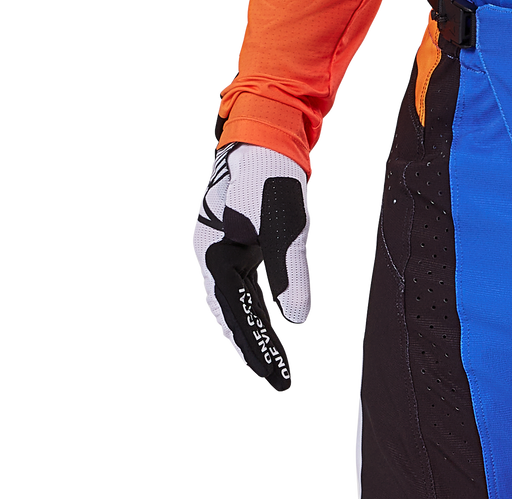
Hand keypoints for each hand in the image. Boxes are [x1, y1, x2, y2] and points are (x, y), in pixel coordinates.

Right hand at [191, 141, 312, 392]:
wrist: (266, 131)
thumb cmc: (270, 172)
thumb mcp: (287, 223)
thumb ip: (291, 271)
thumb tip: (298, 318)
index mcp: (214, 255)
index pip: (234, 315)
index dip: (254, 349)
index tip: (275, 376)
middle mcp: (212, 256)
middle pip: (230, 315)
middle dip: (252, 349)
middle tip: (275, 380)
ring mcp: (223, 248)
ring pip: (236, 302)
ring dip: (253, 332)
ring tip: (270, 364)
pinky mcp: (239, 240)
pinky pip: (244, 285)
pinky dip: (256, 307)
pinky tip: (270, 321)